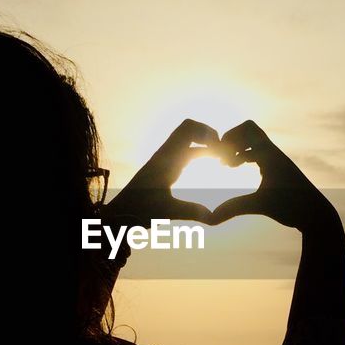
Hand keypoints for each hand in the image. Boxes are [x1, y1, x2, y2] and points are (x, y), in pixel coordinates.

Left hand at [100, 119, 218, 226]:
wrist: (120, 213)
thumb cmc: (138, 211)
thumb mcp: (166, 211)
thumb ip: (190, 211)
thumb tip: (213, 217)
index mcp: (166, 157)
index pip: (189, 129)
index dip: (210, 136)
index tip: (222, 155)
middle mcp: (165, 154)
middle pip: (190, 127)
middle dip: (209, 134)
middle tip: (224, 152)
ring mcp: (165, 159)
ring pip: (188, 138)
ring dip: (205, 143)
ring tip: (221, 159)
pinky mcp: (165, 166)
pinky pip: (185, 150)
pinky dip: (200, 152)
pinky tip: (210, 165)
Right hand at [209, 120, 338, 232]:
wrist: (317, 214)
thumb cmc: (293, 207)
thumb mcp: (260, 206)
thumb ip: (234, 209)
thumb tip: (209, 219)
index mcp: (270, 154)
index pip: (247, 128)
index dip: (229, 138)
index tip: (220, 157)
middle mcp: (274, 153)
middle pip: (248, 131)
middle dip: (231, 141)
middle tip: (221, 159)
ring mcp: (276, 160)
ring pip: (253, 142)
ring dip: (237, 149)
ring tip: (227, 166)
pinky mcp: (278, 169)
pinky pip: (258, 153)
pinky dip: (245, 156)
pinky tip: (237, 170)